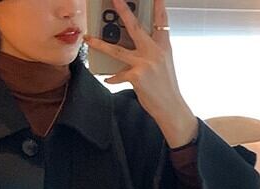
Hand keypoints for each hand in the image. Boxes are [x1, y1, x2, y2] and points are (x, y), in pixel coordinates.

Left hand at [82, 0, 183, 123]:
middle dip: (124, 12)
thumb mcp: (164, 64)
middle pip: (135, 28)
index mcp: (164, 46)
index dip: (158, 5)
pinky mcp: (137, 77)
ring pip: (117, 50)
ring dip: (101, 44)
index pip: (162, 21)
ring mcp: (145, 63)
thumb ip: (152, 52)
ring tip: (89, 39)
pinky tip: (107, 78)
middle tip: (115, 0)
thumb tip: (135, 47)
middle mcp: (155, 52)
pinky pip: (118, 74)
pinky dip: (112, 77)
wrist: (171, 106)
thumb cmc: (166, 87)